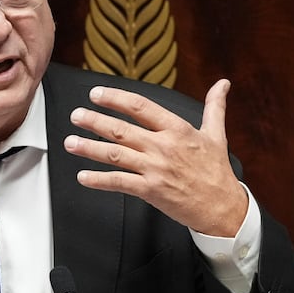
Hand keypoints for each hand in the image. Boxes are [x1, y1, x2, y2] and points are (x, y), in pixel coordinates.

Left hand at [65, 79, 248, 236]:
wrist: (222, 208)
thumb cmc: (217, 173)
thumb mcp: (216, 135)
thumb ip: (215, 107)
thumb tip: (222, 84)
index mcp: (178, 129)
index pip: (141, 107)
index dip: (116, 98)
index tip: (97, 94)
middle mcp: (163, 146)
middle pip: (121, 129)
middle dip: (94, 121)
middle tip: (76, 115)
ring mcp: (155, 169)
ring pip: (115, 154)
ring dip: (89, 148)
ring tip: (70, 142)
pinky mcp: (150, 190)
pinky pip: (119, 182)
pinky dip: (98, 180)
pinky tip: (83, 177)